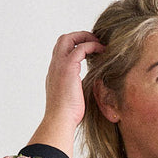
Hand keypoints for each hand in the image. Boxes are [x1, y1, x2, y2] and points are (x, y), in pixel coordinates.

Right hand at [30, 31, 104, 151]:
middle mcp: (55, 66)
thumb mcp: (71, 98)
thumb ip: (75, 89)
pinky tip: (102, 51)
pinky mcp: (68, 66)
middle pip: (63, 39)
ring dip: (86, 37)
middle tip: (94, 41)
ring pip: (69, 38)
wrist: (60, 120)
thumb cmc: (67, 116)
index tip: (89, 50)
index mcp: (55, 73)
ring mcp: (60, 64)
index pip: (62, 52)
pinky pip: (81, 48)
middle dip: (79, 36)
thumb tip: (86, 90)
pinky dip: (92, 46)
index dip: (74, 46)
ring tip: (99, 43)